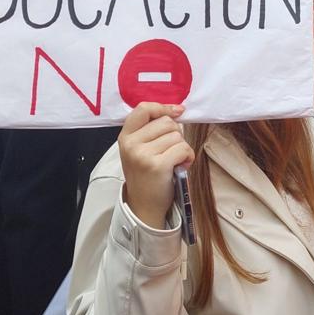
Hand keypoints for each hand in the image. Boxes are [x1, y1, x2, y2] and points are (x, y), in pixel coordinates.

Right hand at [119, 102, 194, 228]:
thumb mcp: (139, 149)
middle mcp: (131, 144)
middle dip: (175, 134)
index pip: (144, 108)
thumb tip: (178, 110)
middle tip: (170, 151)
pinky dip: (188, 157)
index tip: (178, 111)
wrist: (144, 207)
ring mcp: (143, 155)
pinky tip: (181, 166)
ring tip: (174, 161)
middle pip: (166, 122)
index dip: (163, 107)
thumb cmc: (146, 175)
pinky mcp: (157, 165)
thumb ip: (151, 130)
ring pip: (177, 135)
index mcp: (125, 137)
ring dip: (182, 147)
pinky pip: (183, 148)